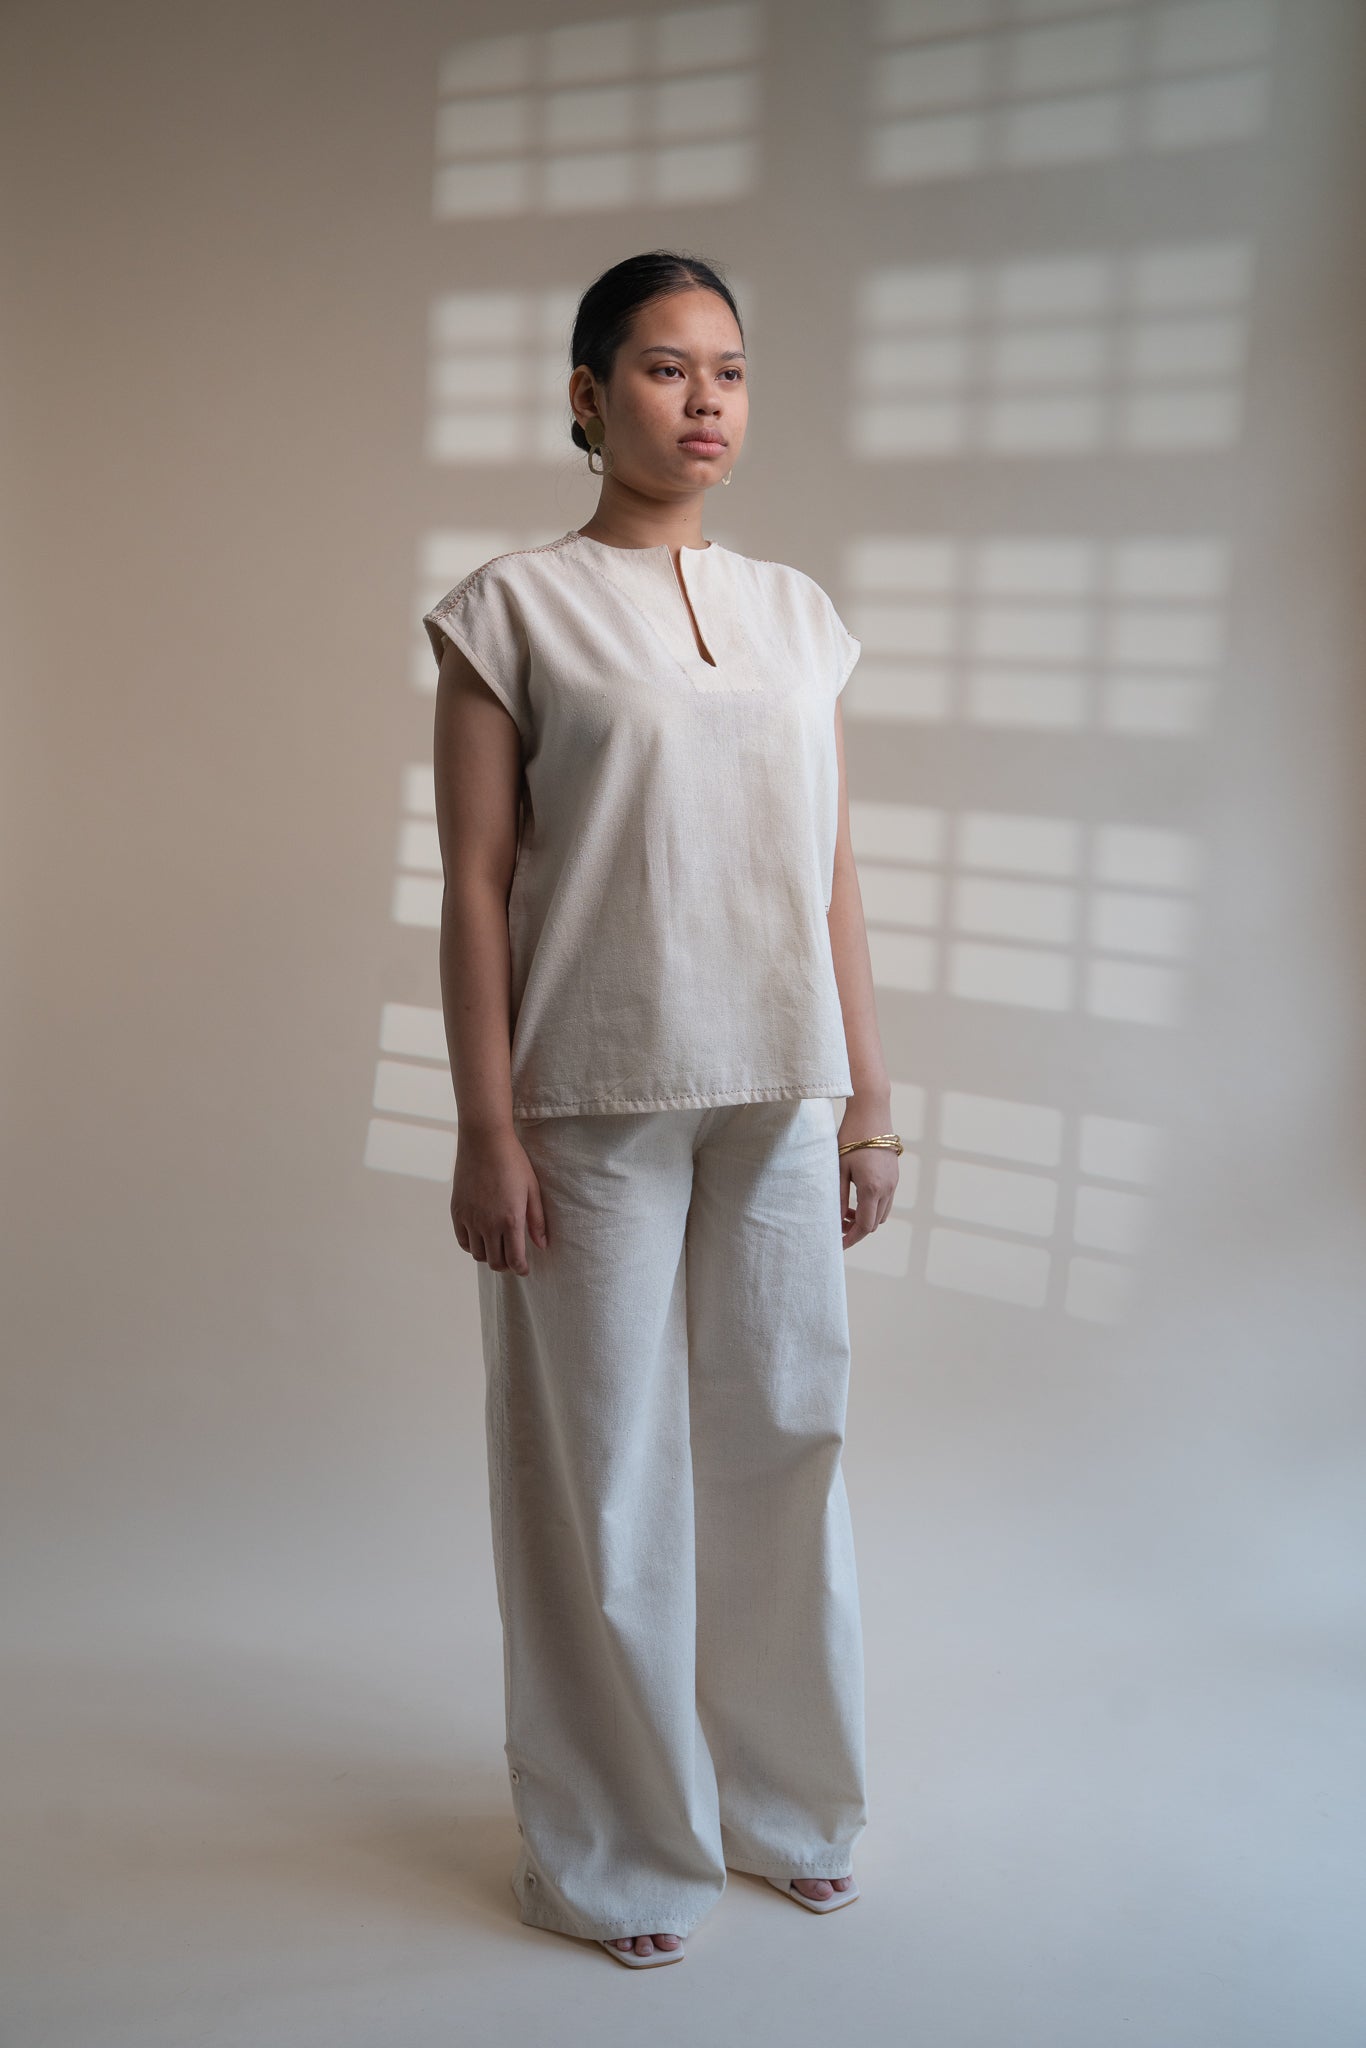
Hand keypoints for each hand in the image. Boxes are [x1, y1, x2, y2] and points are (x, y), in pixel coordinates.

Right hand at [451, 1127, 548, 1274]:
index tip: (524, 1270)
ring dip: (489, 1255)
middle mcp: (488, 1224)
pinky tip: (482, 1238)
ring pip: (478, 1254)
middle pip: (495, 1262)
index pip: (515, 1259)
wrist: (484, 1141)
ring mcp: (470, 1219)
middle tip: (513, 1260)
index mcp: (510, 1220)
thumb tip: (542, 1246)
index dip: (521, 1269)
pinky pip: (463, 1241)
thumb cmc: (513, 1162)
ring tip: (498, 1247)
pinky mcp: (457, 1212)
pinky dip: (472, 1245)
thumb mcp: (532, 1190)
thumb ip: (537, 1220)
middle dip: (506, 1265)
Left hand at [837, 1123, 898, 1249]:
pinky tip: (857, 1196)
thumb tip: (838, 1219)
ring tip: (846, 1210)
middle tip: (838, 1225)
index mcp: (873, 1188)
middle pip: (875, 1223)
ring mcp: (894, 1181)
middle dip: (857, 1229)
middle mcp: (888, 1188)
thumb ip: (839, 1196)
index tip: (838, 1243)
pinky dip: (873, 1205)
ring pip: (882, 1212)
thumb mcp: (840, 1168)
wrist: (872, 1112)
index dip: (851, 1238)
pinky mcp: (894, 1174)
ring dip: (866, 1217)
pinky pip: (886, 1199)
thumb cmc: (851, 1137)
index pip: (865, 1226)